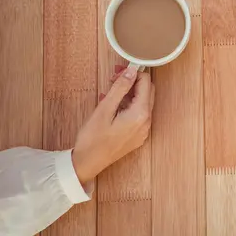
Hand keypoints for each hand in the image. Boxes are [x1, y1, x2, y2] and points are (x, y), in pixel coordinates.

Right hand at [72, 66, 154, 183]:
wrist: (88, 163)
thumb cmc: (93, 138)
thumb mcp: (104, 109)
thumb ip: (120, 88)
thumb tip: (131, 71)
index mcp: (140, 114)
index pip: (146, 83)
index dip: (133, 74)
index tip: (118, 72)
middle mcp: (147, 122)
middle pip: (147, 92)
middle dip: (133, 82)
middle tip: (114, 78)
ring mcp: (144, 130)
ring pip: (143, 103)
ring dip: (130, 94)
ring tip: (110, 92)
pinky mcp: (138, 136)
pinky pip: (138, 115)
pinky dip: (129, 106)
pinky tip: (112, 106)